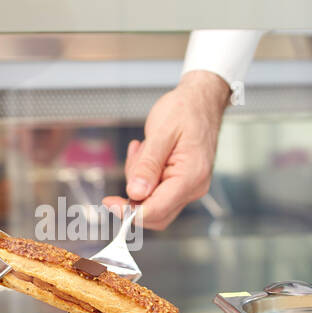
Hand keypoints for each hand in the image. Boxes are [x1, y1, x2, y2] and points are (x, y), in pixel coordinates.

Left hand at [103, 70, 229, 229]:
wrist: (202, 99)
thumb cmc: (186, 110)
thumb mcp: (162, 132)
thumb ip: (148, 165)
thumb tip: (135, 193)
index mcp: (190, 177)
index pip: (157, 210)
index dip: (130, 212)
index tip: (109, 202)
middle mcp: (193, 187)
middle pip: (156, 213)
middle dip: (134, 196)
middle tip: (130, 164)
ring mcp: (189, 186)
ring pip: (154, 201)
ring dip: (139, 181)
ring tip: (142, 149)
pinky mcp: (183, 181)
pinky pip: (158, 189)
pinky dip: (145, 176)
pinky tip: (146, 152)